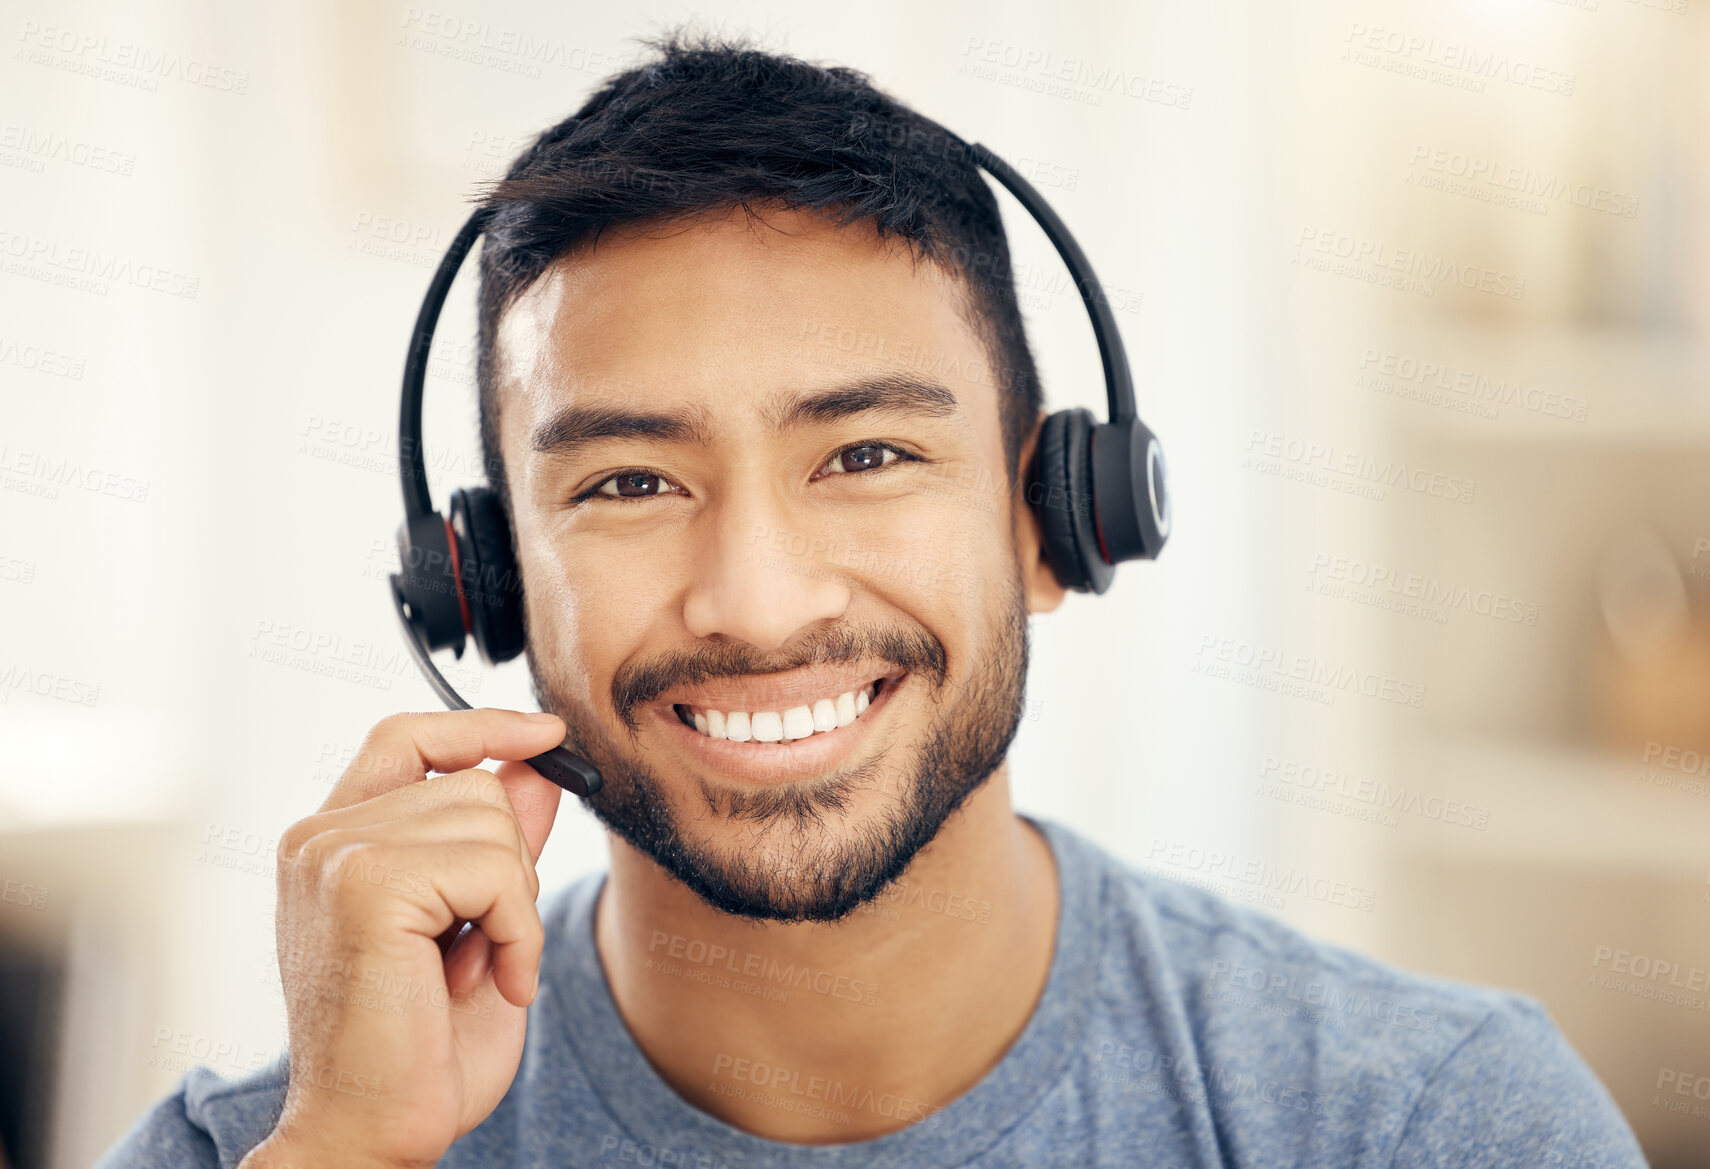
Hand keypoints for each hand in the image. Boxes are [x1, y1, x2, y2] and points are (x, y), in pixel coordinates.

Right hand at [241, 708, 568, 1168]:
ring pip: (493, 820)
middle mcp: (320, 838)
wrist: (371, 1133)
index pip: (407, 738)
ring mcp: (335, 855)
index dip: (481, 727)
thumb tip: (539, 768)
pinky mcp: (366, 885)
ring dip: (516, 905)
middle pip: (475, 783)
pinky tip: (494, 983)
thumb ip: (500, 844)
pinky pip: (496, 869)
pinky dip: (518, 931)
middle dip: (513, 866)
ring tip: (481, 969)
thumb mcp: (480, 926)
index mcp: (332, 843)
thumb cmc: (417, 1049)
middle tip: (486, 947)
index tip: (547, 736)